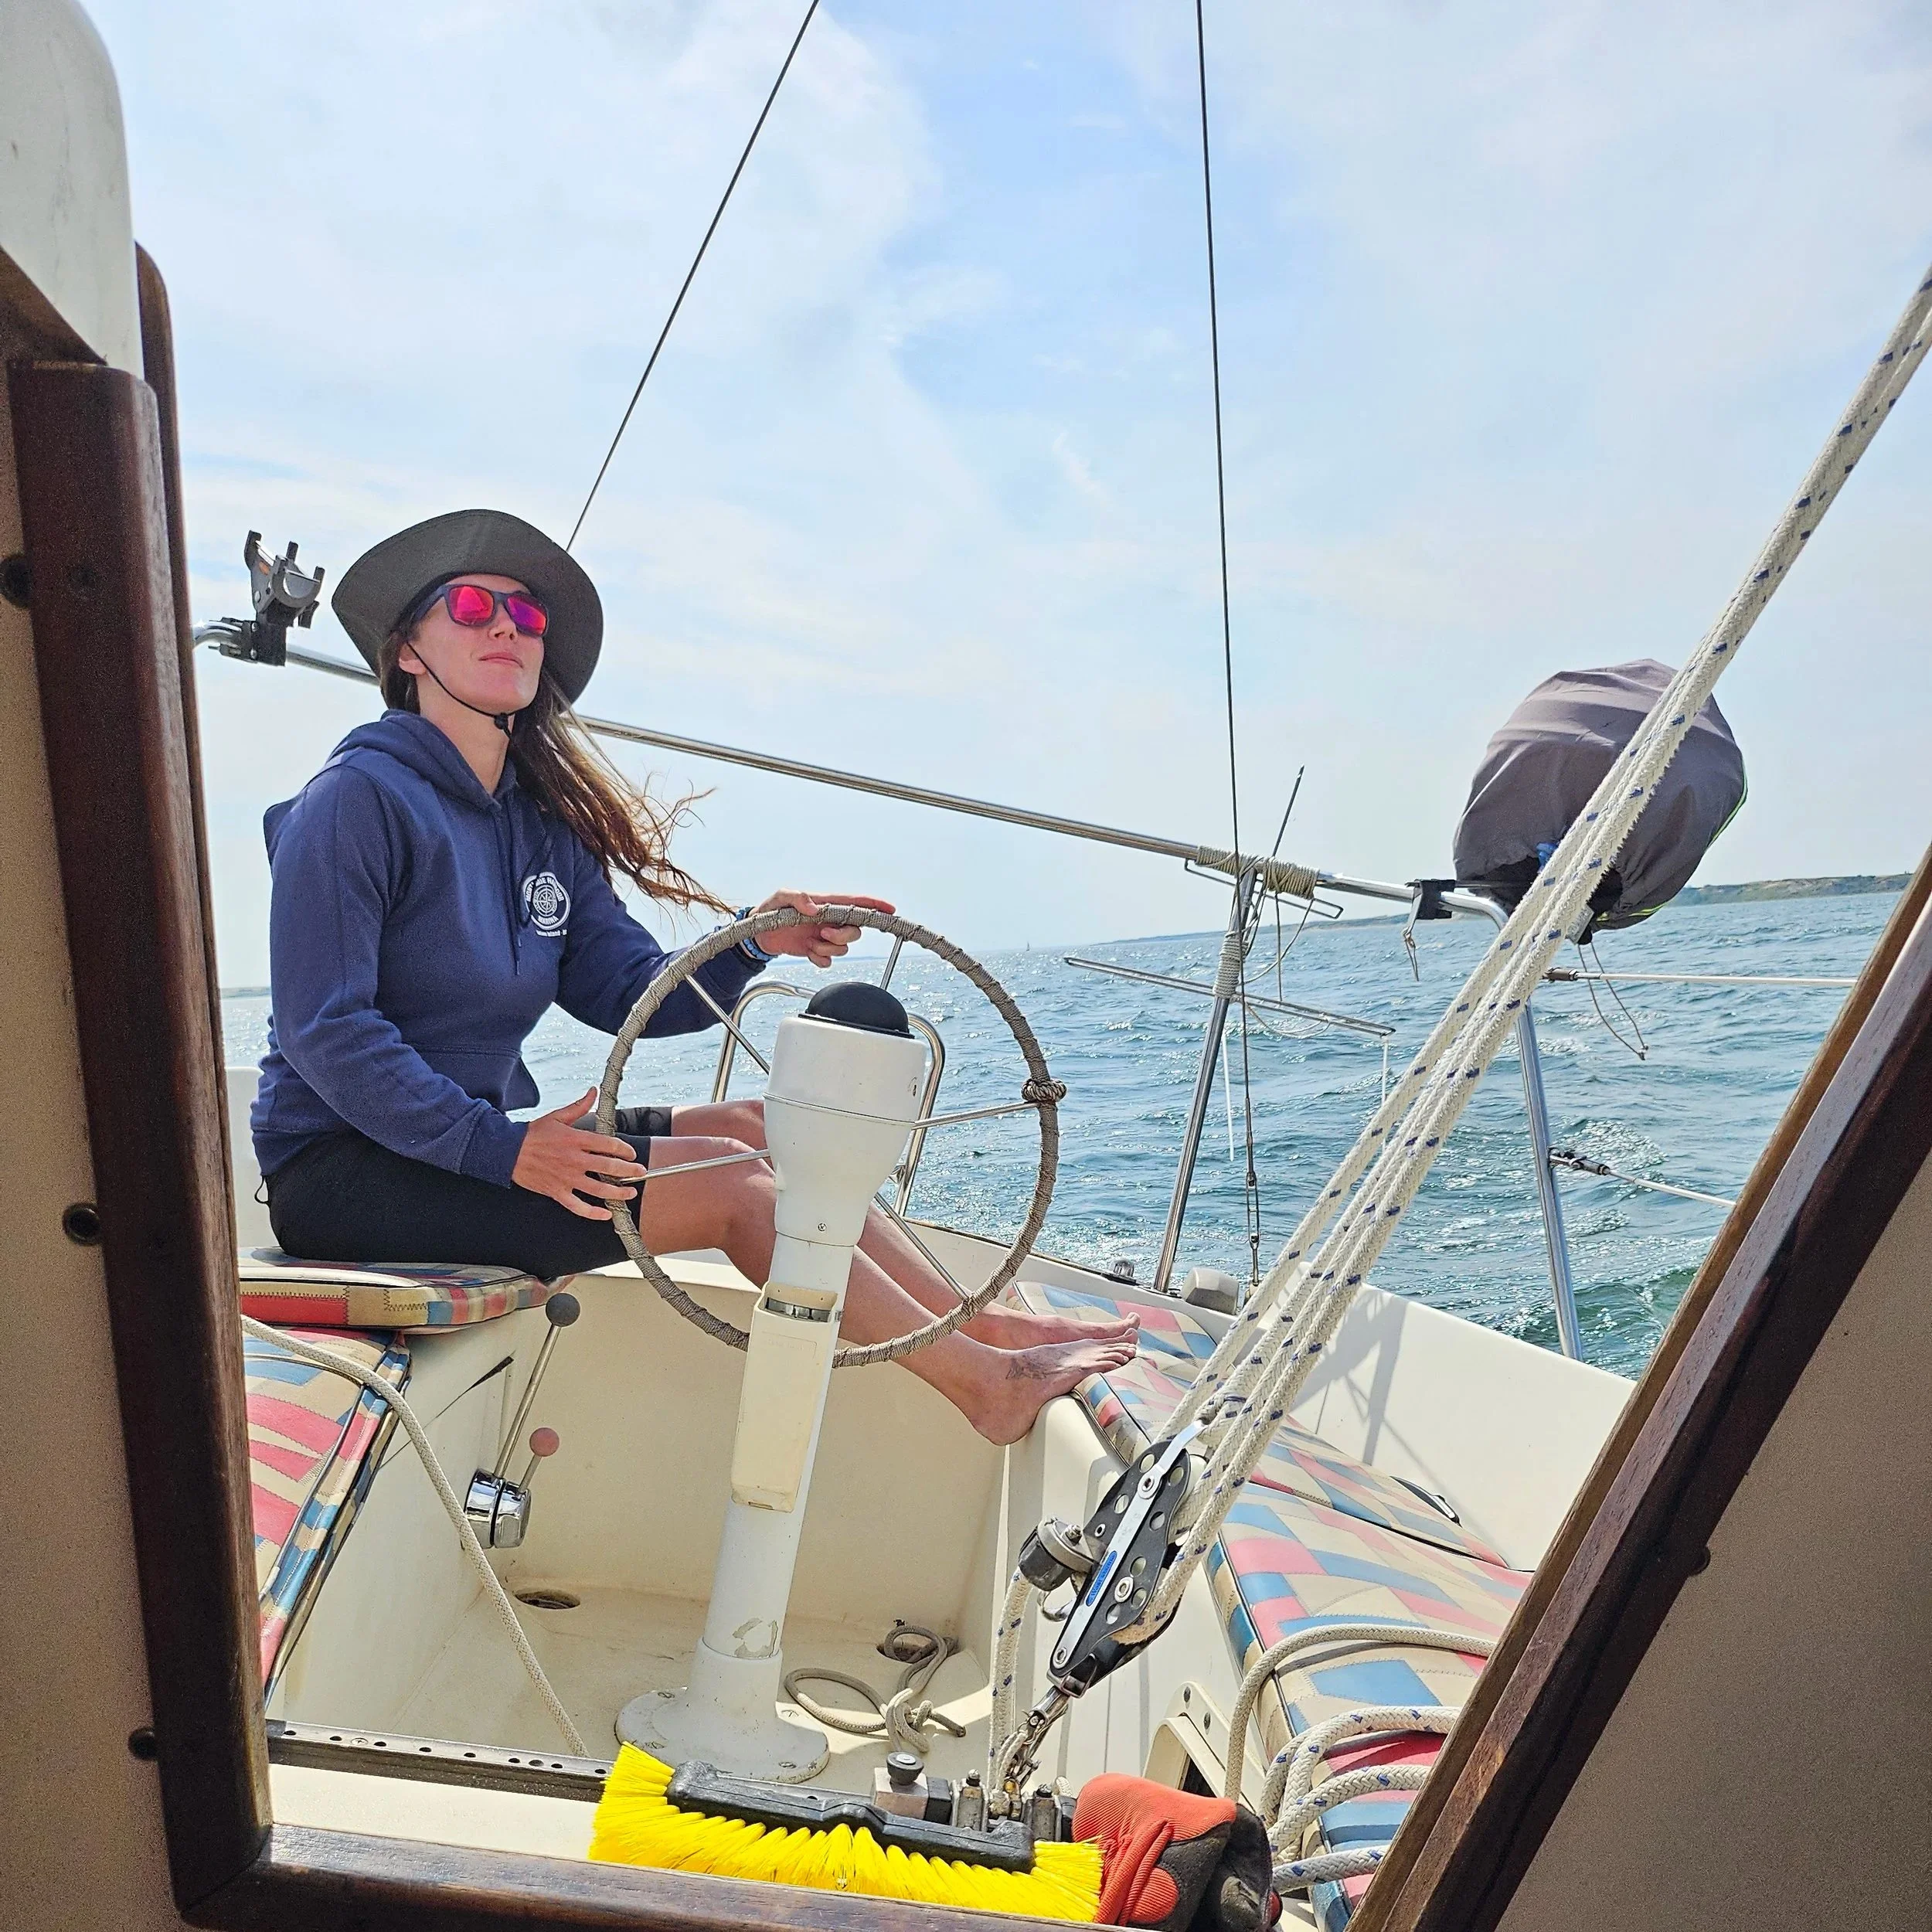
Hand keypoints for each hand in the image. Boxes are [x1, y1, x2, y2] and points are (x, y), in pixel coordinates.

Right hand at [511, 1085, 646, 1219]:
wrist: (506, 1151)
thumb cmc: (532, 1134)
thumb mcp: (557, 1117)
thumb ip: (579, 1106)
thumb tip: (593, 1091)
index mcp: (575, 1139)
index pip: (608, 1145)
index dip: (624, 1150)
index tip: (632, 1154)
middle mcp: (574, 1159)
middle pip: (608, 1167)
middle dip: (628, 1171)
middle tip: (640, 1173)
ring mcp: (566, 1178)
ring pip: (598, 1188)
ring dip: (617, 1192)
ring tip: (630, 1193)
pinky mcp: (556, 1192)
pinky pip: (578, 1206)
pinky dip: (593, 1213)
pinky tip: (606, 1214)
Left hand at [749, 891, 895, 967]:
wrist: (759, 933)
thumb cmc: (770, 909)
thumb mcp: (780, 897)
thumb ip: (797, 897)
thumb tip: (814, 908)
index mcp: (825, 903)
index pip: (856, 902)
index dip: (875, 905)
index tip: (889, 909)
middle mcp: (829, 920)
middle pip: (854, 930)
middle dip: (842, 934)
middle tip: (822, 933)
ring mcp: (824, 935)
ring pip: (843, 946)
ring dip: (828, 948)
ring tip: (810, 943)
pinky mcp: (817, 950)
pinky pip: (829, 959)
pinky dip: (821, 959)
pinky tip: (808, 952)